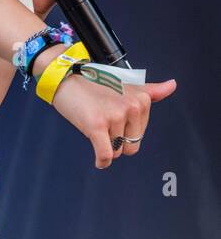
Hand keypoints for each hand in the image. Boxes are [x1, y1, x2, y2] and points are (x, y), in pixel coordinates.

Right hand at [33, 45, 177, 168]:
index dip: (124, 131)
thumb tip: (173, 85)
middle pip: (130, 146)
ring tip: (93, 127)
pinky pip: (106, 154)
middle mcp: (131, 107)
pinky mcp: (97, 125)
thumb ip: (152, 90)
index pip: (140, 134)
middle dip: (116, 141)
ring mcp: (114, 116)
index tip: (112, 119)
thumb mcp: (126, 85)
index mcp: (141, 100)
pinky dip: (102, 161)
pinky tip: (99, 161)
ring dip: (103, 145)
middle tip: (102, 125)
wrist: (65, 77)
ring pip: (116, 150)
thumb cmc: (94, 83)